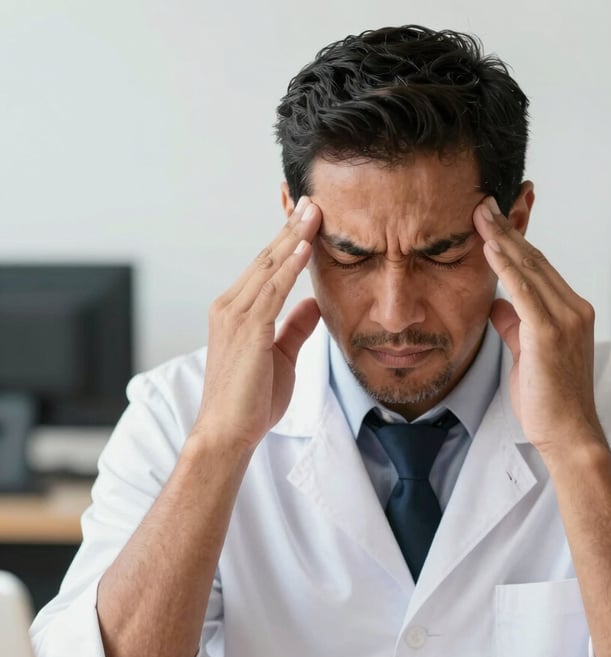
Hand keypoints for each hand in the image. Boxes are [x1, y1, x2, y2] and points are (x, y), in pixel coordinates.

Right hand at [192, 197, 321, 452]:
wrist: (228, 433)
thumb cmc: (251, 400)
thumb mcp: (281, 357)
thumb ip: (294, 327)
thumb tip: (313, 304)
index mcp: (235, 312)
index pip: (265, 268)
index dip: (286, 241)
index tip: (306, 219)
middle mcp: (230, 307)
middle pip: (266, 258)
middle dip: (290, 228)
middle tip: (312, 200)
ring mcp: (234, 316)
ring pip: (268, 267)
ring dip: (293, 237)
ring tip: (314, 211)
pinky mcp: (246, 330)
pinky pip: (272, 291)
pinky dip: (289, 267)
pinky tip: (305, 247)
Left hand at [472, 196, 604, 458]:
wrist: (568, 434)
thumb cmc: (548, 400)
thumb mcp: (526, 353)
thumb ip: (515, 324)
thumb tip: (497, 303)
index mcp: (570, 312)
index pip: (539, 268)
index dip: (515, 243)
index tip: (493, 222)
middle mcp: (573, 309)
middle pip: (535, 260)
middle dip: (507, 230)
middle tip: (484, 204)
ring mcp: (566, 318)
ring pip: (531, 268)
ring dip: (503, 238)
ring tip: (481, 213)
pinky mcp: (551, 332)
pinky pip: (525, 290)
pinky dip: (506, 265)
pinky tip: (489, 246)